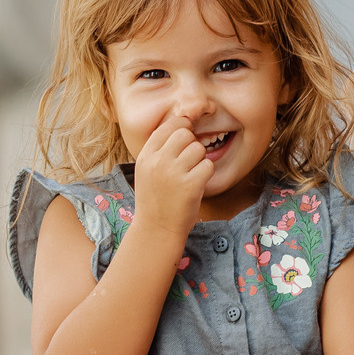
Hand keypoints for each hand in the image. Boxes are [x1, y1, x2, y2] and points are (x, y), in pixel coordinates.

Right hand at [132, 111, 214, 239]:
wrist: (156, 230)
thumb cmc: (155, 199)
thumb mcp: (147, 171)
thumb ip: (160, 149)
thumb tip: (184, 123)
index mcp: (146, 156)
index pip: (168, 126)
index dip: (181, 128)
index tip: (185, 139)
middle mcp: (158, 161)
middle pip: (185, 134)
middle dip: (191, 144)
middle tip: (188, 161)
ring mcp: (174, 173)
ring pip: (198, 148)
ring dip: (199, 160)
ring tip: (191, 175)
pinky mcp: (191, 185)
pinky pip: (208, 166)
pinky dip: (206, 174)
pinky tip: (197, 184)